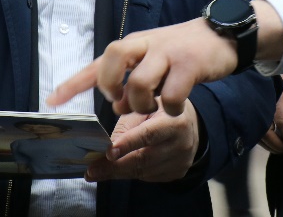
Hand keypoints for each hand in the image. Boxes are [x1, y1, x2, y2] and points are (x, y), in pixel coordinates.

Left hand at [49, 18, 235, 116]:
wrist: (222, 36)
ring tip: (153, 105)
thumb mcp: (152, 60)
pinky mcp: (190, 64)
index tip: (52, 100)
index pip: (98, 61)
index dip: (73, 82)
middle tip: (120, 101)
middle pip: (113, 56)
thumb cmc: (182, 52)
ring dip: (142, 103)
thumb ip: (131, 81)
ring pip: (140, 82)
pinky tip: (175, 106)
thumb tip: (117, 105)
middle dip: (110, 85)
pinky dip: (169, 107)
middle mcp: (146, 45)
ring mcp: (168, 53)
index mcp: (133, 45)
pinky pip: (170, 94)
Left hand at [85, 99, 199, 181]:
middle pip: (144, 159)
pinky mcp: (178, 173)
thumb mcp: (148, 105)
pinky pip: (149, 177)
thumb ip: (128, 122)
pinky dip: (132, 173)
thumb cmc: (162, 110)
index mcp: (175, 121)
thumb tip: (104, 143)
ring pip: (144, 172)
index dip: (127, 144)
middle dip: (114, 167)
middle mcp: (182, 143)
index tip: (108, 152)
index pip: (148, 134)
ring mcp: (181, 161)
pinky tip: (121, 168)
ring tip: (98, 171)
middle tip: (92, 170)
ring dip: (119, 172)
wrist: (191, 124)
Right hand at [260, 74, 282, 154]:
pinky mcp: (253, 107)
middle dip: (275, 144)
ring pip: (258, 130)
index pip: (282, 120)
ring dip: (268, 142)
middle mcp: (264, 101)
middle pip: (265, 129)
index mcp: (277, 96)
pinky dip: (263, 135)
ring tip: (280, 148)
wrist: (279, 64)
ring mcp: (256, 104)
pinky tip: (271, 139)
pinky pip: (255, 125)